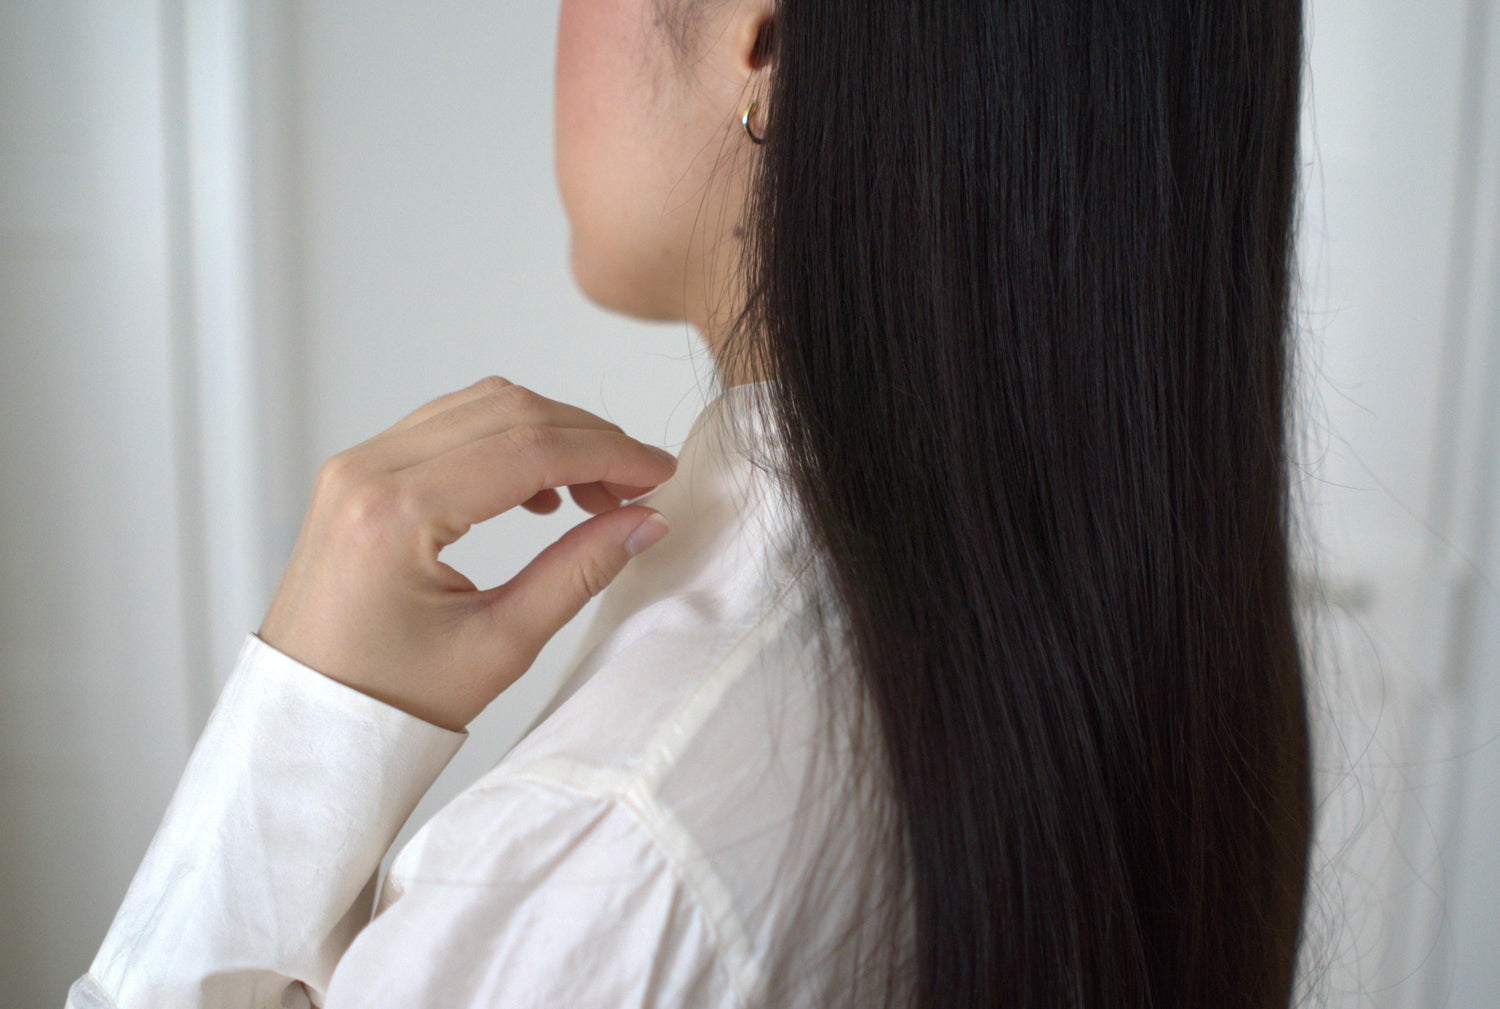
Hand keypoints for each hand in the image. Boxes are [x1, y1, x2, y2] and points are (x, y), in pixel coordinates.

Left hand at [258, 377, 674, 730]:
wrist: (309, 722)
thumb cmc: (392, 700)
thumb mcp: (501, 645)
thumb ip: (580, 572)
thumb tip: (645, 521)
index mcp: (396, 514)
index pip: (527, 448)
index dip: (608, 452)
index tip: (659, 472)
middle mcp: (368, 472)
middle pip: (507, 411)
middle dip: (587, 438)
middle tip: (638, 484)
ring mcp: (357, 466)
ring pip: (479, 408)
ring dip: (550, 434)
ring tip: (597, 491)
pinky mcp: (358, 474)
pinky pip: (448, 426)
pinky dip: (507, 441)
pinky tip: (541, 492)